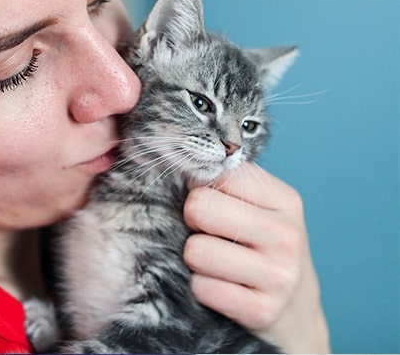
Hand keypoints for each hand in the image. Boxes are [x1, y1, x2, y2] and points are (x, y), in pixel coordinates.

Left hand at [183, 163, 329, 352]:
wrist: (296, 312)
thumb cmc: (264, 248)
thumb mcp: (260, 208)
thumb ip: (226, 183)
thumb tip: (179, 164)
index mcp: (284, 200)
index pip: (219, 173)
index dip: (200, 186)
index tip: (209, 200)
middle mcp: (287, 235)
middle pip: (200, 207)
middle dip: (192, 220)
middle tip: (206, 232)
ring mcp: (279, 276)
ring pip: (196, 250)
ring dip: (194, 258)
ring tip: (214, 262)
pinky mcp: (263, 311)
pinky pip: (201, 288)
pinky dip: (200, 287)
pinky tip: (220, 287)